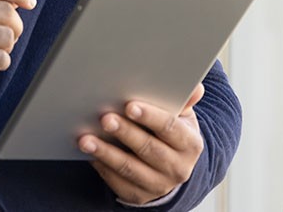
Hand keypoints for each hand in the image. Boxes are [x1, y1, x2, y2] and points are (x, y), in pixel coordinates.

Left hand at [77, 83, 205, 204]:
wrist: (170, 167)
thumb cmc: (170, 133)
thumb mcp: (180, 117)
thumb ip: (183, 101)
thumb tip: (196, 87)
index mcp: (190, 144)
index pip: (170, 128)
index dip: (150, 116)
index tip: (129, 106)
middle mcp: (178, 168)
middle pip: (148, 148)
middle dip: (125, 132)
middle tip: (104, 119)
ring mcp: (159, 185)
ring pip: (129, 168)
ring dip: (106, 153)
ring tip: (86, 139)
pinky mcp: (139, 195)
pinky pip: (118, 183)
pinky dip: (102, 168)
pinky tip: (89, 155)